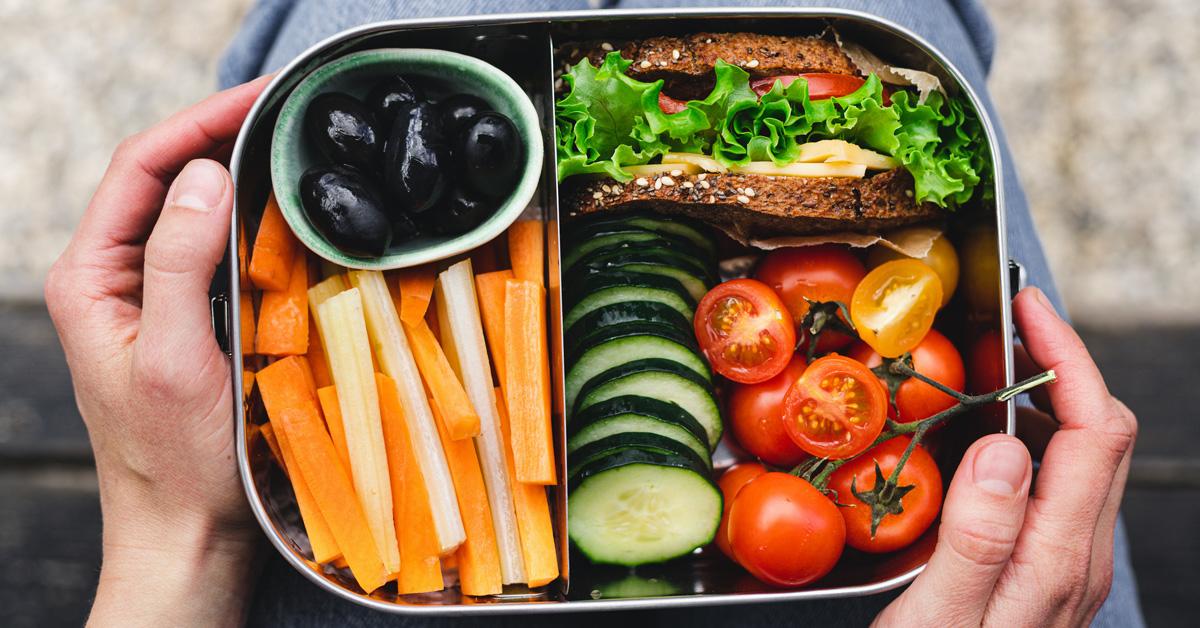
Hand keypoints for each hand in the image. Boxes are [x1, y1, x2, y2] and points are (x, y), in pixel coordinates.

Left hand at [45, 75, 271, 626]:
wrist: (187, 534)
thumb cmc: (176, 463)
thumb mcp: (177, 359)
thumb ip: (177, 262)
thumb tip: (204, 175)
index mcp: (90, 278)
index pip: (140, 169)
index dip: (198, 122)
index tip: (262, 97)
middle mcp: (115, 280)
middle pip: (164, 180)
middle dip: (224, 137)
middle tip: (291, 115)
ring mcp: (151, 300)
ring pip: (192, 214)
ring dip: (241, 180)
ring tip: (295, 152)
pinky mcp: (187, 321)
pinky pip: (215, 254)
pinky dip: (252, 227)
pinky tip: (290, 219)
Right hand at [874, 287, 1136, 625]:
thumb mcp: (938, 619)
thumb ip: (978, 539)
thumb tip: (1006, 446)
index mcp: (1057, 558)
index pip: (1095, 429)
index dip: (1067, 357)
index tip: (1025, 310)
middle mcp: (1075, 558)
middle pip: (1104, 434)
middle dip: (1064, 364)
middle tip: (1006, 327)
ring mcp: (1063, 567)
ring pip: (1085, 459)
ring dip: (1050, 400)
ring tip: (992, 369)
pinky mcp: (1042, 573)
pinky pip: (1057, 487)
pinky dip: (1034, 440)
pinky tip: (986, 440)